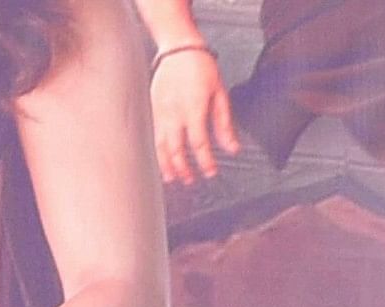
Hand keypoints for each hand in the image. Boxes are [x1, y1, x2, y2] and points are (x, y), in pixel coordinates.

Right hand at [149, 43, 240, 184]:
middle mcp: (174, 112)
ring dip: (166, 164)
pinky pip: (154, 134)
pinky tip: (161, 158)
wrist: (179, 48)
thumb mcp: (220, 95)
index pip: (199, 144)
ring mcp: (160, 110)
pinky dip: (157, 149)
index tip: (211, 172)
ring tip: (173, 178)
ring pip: (160, 144)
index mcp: (193, 109)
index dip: (205, 162)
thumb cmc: (200, 67)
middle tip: (191, 181)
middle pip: (176, 148)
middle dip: (183, 168)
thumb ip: (224, 124)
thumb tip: (232, 148)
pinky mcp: (152, 107)